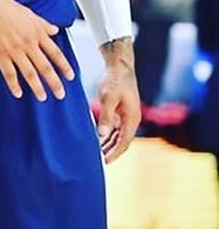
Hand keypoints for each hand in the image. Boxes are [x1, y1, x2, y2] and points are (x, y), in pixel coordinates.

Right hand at [0, 0, 74, 100]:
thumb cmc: (8, 7)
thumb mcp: (31, 14)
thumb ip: (44, 24)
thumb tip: (55, 30)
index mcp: (37, 34)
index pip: (55, 54)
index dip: (64, 66)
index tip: (70, 77)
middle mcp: (28, 43)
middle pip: (45, 67)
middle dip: (54, 82)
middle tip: (60, 94)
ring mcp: (14, 50)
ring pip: (29, 72)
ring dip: (37, 87)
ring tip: (42, 97)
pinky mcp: (0, 54)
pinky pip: (9, 73)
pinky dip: (14, 85)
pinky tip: (18, 93)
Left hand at [95, 40, 139, 162]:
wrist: (119, 66)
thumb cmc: (114, 80)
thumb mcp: (109, 98)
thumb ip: (106, 116)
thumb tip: (101, 134)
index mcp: (132, 119)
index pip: (124, 142)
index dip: (114, 153)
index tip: (104, 162)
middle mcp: (132, 120)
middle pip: (122, 141)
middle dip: (111, 152)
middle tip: (98, 162)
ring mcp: (127, 116)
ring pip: (118, 135)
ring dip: (109, 144)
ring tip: (97, 153)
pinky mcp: (121, 111)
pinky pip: (115, 128)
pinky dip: (108, 134)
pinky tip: (98, 138)